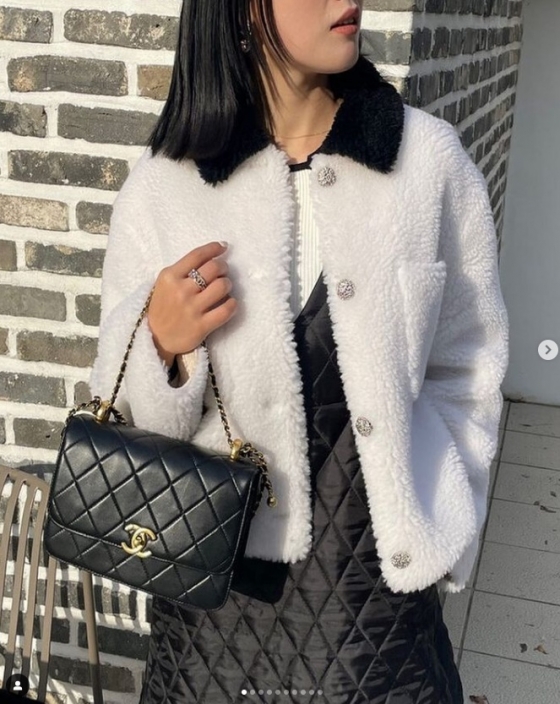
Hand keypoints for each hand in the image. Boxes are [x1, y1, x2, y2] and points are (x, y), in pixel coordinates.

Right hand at [147, 241, 235, 365]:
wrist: (155, 338)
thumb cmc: (163, 307)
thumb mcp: (165, 284)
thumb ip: (183, 270)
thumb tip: (213, 255)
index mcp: (170, 277)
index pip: (197, 255)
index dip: (214, 248)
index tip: (223, 247)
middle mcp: (181, 291)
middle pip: (213, 268)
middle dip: (223, 267)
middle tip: (222, 272)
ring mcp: (191, 309)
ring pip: (222, 286)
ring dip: (228, 284)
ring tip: (224, 288)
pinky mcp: (201, 326)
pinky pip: (226, 310)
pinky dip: (232, 304)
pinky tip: (230, 303)